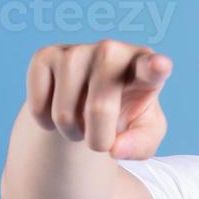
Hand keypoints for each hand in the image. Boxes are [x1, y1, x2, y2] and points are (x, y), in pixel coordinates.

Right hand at [22, 40, 171, 159]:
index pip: (151, 68)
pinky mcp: (45, 55)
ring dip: (71, 132)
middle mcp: (112, 51)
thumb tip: (116, 148)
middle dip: (98, 139)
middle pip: (99, 108)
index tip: (160, 65)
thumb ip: (140, 145)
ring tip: (82, 123)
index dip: (155, 67)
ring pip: (64, 113)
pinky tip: (58, 109)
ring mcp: (77, 50)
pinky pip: (39, 106)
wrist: (88, 103)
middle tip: (101, 141)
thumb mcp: (144, 136)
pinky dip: (46, 123)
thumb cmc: (126, 117)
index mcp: (145, 68)